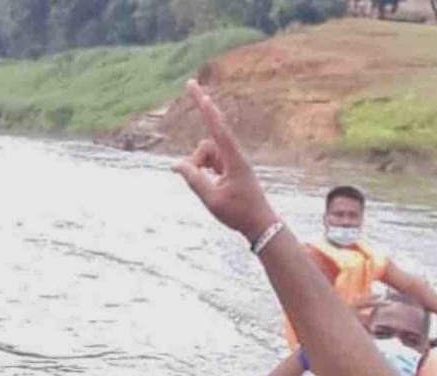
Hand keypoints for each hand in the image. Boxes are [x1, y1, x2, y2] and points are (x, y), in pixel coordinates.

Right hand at [171, 80, 279, 243]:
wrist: (261, 225)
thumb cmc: (239, 213)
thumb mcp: (211, 199)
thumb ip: (193, 179)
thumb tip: (176, 165)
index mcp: (234, 160)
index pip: (217, 128)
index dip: (205, 108)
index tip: (196, 89)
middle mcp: (234, 157)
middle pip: (207, 145)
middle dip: (196, 160)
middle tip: (198, 171)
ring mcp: (232, 163)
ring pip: (207, 156)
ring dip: (200, 170)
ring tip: (210, 192)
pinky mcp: (230, 170)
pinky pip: (211, 164)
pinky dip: (204, 174)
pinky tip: (211, 190)